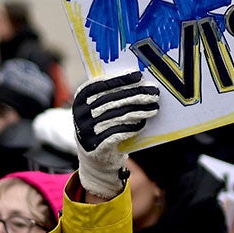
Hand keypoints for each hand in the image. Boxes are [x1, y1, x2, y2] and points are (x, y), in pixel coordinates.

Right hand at [71, 72, 159, 199]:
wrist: (94, 156)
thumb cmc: (102, 124)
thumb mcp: (99, 108)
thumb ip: (111, 94)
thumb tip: (138, 81)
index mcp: (80, 99)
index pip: (99, 84)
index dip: (119, 79)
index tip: (138, 76)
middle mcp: (80, 114)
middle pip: (112, 100)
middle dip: (135, 94)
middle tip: (153, 92)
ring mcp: (86, 131)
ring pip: (117, 116)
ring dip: (138, 111)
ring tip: (153, 107)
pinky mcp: (95, 146)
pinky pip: (117, 133)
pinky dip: (132, 127)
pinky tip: (143, 122)